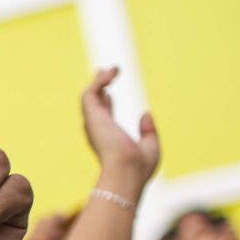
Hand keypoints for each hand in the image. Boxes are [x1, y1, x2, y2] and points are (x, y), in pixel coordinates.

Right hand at [79, 66, 159, 187]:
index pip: (103, 118)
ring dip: (100, 80)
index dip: (105, 103)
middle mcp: (97, 131)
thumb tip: (146, 113)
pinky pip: (90, 93)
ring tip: (114, 67)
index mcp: (109, 139)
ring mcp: (93, 124)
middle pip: (92, 105)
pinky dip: (99, 81)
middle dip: (97, 87)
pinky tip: (112, 72)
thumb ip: (148, 131)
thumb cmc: (138, 167)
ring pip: (89, 96)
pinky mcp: (92, 117)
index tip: (108, 93)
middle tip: (103, 71)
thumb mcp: (150, 146)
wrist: (127, 172)